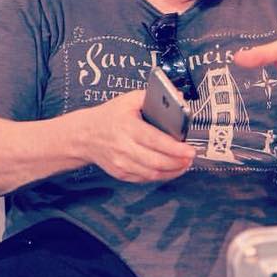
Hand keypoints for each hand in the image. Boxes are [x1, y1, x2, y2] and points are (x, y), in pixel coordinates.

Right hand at [79, 90, 196, 182]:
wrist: (84, 135)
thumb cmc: (110, 116)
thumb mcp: (129, 100)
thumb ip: (152, 97)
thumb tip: (178, 97)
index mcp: (127, 127)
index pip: (155, 140)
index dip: (174, 148)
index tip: (189, 149)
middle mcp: (123, 147)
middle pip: (156, 161)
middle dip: (178, 162)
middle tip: (191, 157)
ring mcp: (121, 163)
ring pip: (152, 173)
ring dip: (172, 171)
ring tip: (185, 164)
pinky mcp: (121, 173)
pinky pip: (145, 178)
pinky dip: (161, 176)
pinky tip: (171, 169)